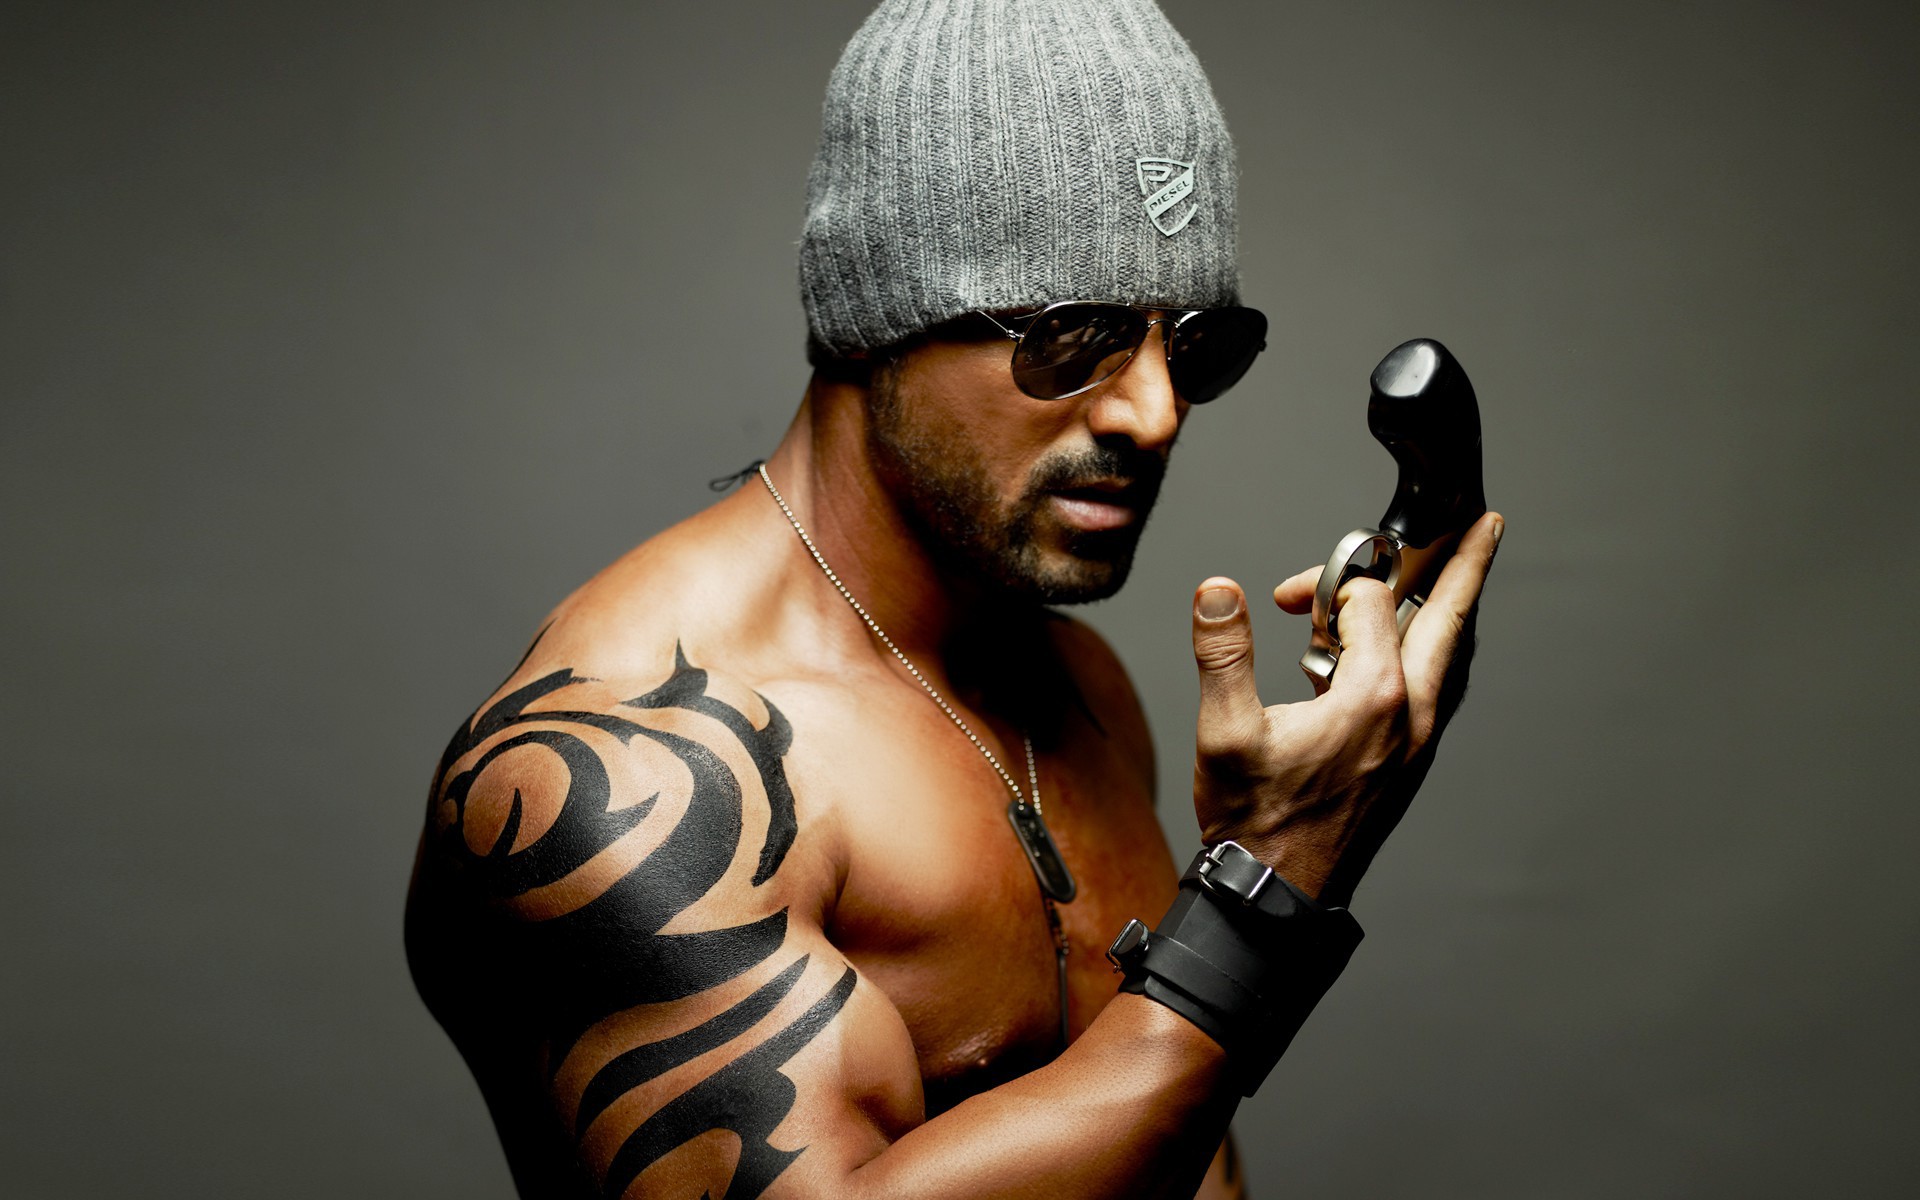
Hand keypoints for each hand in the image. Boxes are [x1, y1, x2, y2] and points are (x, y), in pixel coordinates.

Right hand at [1188, 512, 1503, 906]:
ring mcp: (1418, 741)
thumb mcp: (1225, 733)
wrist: (1278, 893)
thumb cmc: (1254, 819)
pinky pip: (1439, 689)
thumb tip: (1219, 591)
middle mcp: (1412, 715)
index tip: (1289, 600)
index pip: (1368, 602)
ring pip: (1451, 657)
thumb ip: (1224, 655)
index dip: (1326, 585)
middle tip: (1487, 523)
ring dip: (1450, 612)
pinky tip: (1415, 652)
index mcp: (1373, 698)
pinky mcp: (1411, 761)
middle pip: (1450, 619)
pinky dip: (1434, 653)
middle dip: (1464, 565)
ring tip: (1459, 578)